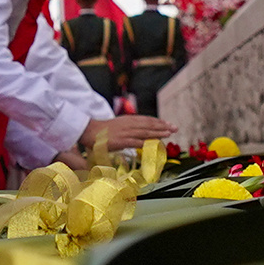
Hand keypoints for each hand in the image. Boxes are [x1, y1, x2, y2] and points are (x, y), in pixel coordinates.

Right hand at [64, 116, 179, 167]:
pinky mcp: (121, 140)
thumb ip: (128, 130)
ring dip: (158, 133)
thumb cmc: (102, 131)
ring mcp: (126, 132)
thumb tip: (138, 135)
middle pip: (149, 125)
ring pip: (145, 132)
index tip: (169, 124)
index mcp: (128, 120)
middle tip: (175, 128)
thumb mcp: (117, 127)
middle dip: (163, 126)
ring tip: (169, 134)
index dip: (158, 122)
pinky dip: (147, 143)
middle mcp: (129, 124)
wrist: (88, 131)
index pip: (147, 120)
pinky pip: (137, 142)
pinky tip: (155, 145)